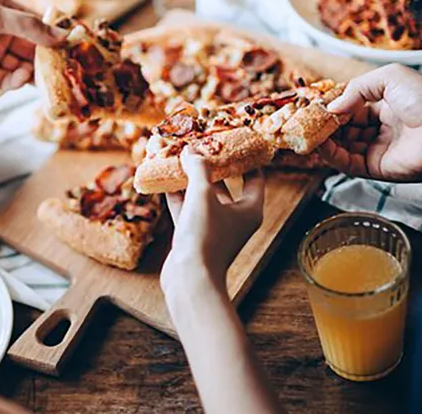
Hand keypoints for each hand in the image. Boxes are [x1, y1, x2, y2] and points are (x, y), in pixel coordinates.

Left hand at [0, 0, 63, 89]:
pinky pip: (6, 80)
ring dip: (33, 73)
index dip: (57, 36)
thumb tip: (59, 36)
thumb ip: (25, 26)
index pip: (39, 24)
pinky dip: (16, 82)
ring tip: (38, 78)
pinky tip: (19, 81)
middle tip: (64, 71)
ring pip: (23, 66)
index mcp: (5, 10)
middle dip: (48, 59)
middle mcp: (1, 32)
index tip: (75, 48)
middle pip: (34, 48)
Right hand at [162, 147, 264, 283]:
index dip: (247, 159)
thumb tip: (192, 150)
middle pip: (226, 186)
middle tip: (202, 147)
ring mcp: (213, 228)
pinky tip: (166, 180)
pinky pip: (187, 210)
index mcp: (250, 209)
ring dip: (192, 180)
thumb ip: (198, 169)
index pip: (255, 178)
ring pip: (203, 198)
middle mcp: (234, 218)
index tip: (236, 142)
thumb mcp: (203, 195)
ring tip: (180, 159)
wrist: (189, 278)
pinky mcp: (194, 236)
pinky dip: (178, 196)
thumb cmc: (205, 236)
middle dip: (212, 167)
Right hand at [318, 64, 421, 181]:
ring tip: (307, 132)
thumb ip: (357, 88)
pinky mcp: (375, 168)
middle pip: (343, 129)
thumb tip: (333, 106)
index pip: (350, 109)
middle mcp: (380, 129)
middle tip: (305, 120)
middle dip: (324, 124)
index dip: (333, 107)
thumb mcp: (390, 77)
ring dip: (323, 140)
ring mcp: (377, 150)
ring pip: (341, 147)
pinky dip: (331, 156)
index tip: (315, 105)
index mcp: (385, 107)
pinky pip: (347, 163)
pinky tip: (320, 145)